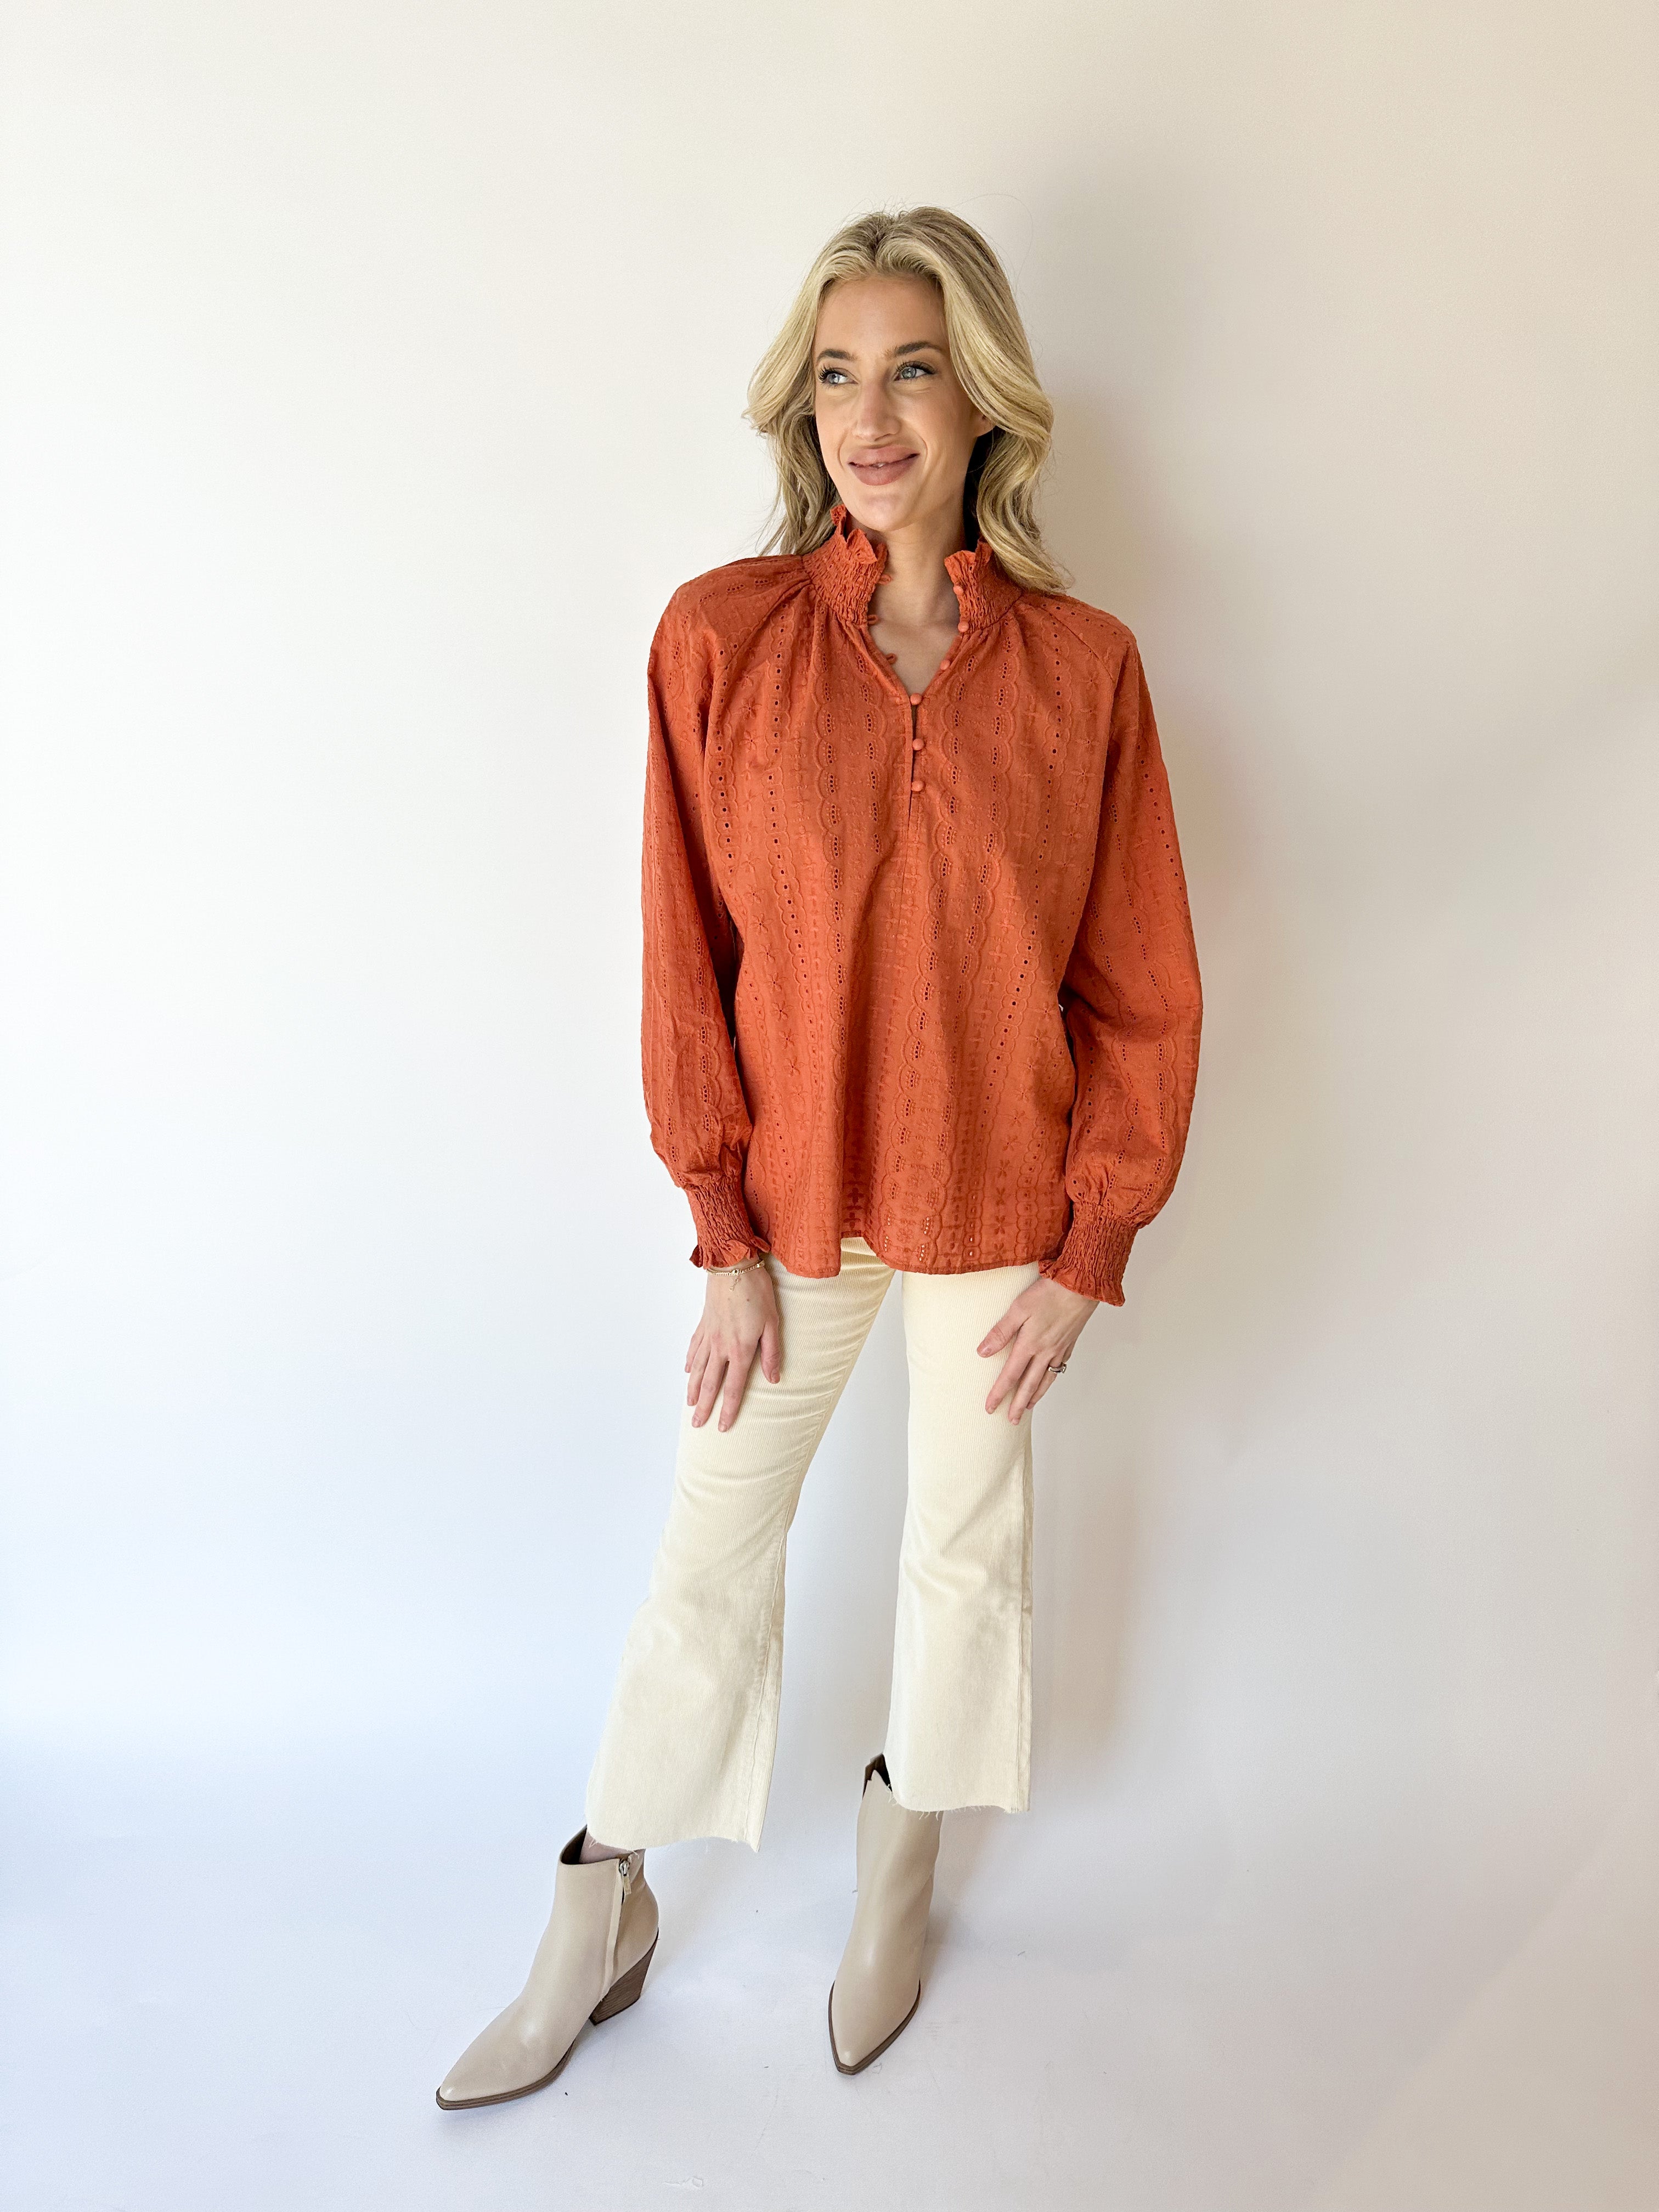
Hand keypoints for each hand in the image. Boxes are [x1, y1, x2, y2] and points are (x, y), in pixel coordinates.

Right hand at [686, 1261, 781, 1432]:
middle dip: (704, 1406)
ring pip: (697, 1369)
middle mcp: (720, 1347)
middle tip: (697, 1424)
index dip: (728, 1409)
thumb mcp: (773, 1323)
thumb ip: (771, 1353)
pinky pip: (694, 1348)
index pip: (734, 1387)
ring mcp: (709, 1336)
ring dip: (693, 1389)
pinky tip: (687, 1370)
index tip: (722, 1426)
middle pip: (710, 1384)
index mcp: (740, 1350)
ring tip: (689, 1404)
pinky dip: (690, 1362)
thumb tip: (773, 1379)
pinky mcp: (703, 1324)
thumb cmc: (757, 1292)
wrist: (732, 1266)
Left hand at [978, 1274, 1097, 1421]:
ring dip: (1035, 1396)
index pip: (1010, 1375)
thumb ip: (1001, 1332)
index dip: (999, 1393)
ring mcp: (1059, 1350)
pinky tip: (1047, 1381)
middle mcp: (1045, 1352)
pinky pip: (1058, 1370)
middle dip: (1018, 1404)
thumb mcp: (1018, 1309)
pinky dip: (1050, 1381)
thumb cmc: (1049, 1293)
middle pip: (1029, 1385)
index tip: (990, 1407)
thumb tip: (983, 1352)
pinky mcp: (1069, 1345)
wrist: (1082, 1287)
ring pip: (1045, 1380)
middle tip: (1010, 1420)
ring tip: (1027, 1408)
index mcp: (1030, 1345)